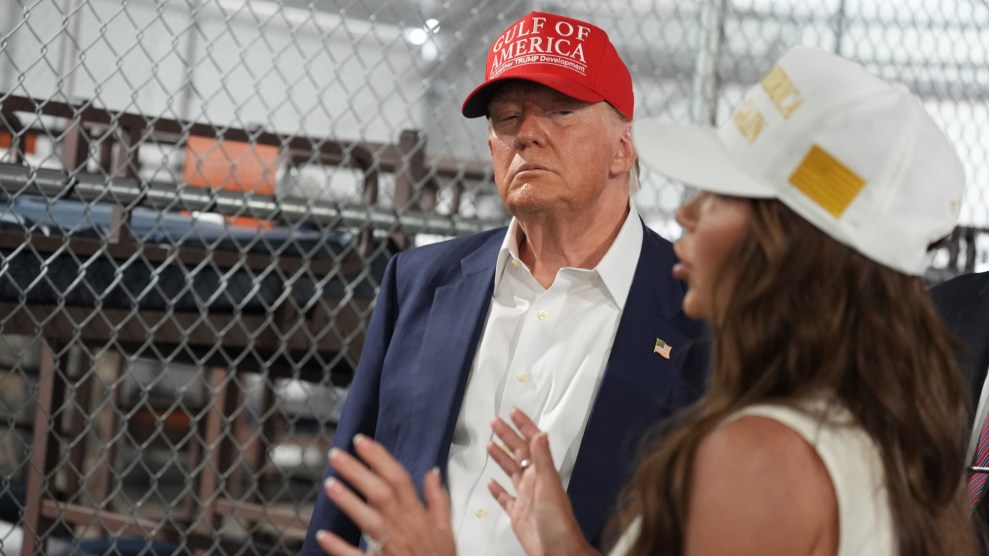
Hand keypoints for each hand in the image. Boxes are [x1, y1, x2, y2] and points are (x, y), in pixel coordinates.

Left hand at [314, 434, 455, 555]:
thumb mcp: (446, 528)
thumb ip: (438, 499)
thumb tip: (433, 473)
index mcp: (417, 515)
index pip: (399, 478)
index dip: (380, 458)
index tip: (361, 442)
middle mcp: (402, 527)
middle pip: (380, 493)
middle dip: (358, 472)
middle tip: (336, 455)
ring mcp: (389, 547)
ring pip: (369, 520)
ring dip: (349, 502)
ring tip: (330, 483)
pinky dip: (340, 547)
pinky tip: (323, 536)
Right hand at [487, 408, 597, 555]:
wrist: (558, 550)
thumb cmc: (558, 522)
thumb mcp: (549, 485)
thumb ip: (543, 459)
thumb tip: (540, 434)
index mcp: (541, 472)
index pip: (530, 442)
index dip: (522, 425)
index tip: (513, 412)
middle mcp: (534, 482)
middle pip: (517, 452)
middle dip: (507, 435)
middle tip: (496, 422)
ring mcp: (525, 497)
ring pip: (510, 471)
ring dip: (501, 456)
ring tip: (491, 443)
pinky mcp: (518, 513)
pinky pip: (505, 497)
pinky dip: (497, 489)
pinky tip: (492, 484)